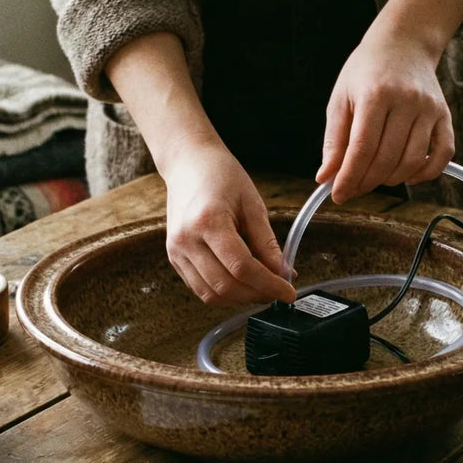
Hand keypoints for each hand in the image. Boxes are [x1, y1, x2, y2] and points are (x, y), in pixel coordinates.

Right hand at [162, 140, 296, 305]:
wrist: (188, 164)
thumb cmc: (221, 176)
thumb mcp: (252, 204)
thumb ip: (267, 242)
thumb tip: (284, 273)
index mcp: (208, 221)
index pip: (242, 267)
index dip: (269, 284)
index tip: (288, 292)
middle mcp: (186, 240)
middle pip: (225, 285)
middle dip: (257, 294)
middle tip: (278, 291)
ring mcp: (176, 251)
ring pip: (211, 294)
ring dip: (240, 298)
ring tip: (261, 288)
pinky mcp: (174, 257)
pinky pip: (200, 288)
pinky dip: (223, 292)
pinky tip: (241, 283)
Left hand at [317, 29, 455, 203]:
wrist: (403, 44)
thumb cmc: (366, 72)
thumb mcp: (341, 99)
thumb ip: (334, 140)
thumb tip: (326, 178)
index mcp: (375, 94)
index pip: (362, 149)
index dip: (349, 177)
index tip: (338, 195)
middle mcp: (407, 101)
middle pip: (387, 159)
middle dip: (366, 182)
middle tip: (353, 188)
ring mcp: (430, 108)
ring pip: (413, 162)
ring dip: (392, 180)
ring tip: (375, 177)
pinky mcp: (445, 115)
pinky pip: (443, 154)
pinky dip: (427, 173)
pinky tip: (408, 175)